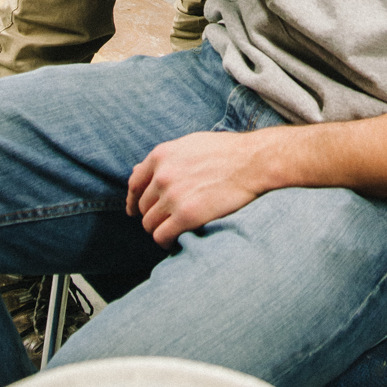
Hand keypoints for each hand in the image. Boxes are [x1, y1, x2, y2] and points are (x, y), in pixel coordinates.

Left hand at [126, 130, 278, 247]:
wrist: (252, 161)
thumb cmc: (225, 152)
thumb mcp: (190, 145)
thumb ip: (164, 159)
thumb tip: (137, 172)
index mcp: (161, 155)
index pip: (134, 183)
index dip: (133, 200)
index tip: (135, 210)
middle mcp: (162, 175)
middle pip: (143, 207)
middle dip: (154, 214)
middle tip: (168, 219)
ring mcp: (173, 196)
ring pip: (150, 224)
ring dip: (160, 229)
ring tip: (175, 229)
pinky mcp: (186, 215)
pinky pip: (162, 236)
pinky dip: (166, 241)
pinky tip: (177, 239)